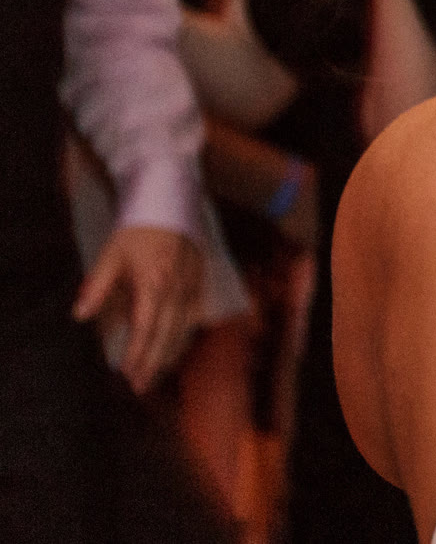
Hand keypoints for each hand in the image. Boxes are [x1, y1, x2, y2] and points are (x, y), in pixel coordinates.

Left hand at [73, 225, 201, 393]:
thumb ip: (96, 287)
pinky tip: (176, 348)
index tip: (125, 373)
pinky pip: (194, 318)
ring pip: (183, 330)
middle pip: (166, 335)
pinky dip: (184, 337)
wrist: (170, 204)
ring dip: (169, 355)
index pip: (144, 328)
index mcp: (154, 284)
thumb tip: (80, 315)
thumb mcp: (110, 255)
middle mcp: (177, 290)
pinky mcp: (199, 283)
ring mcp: (191, 287)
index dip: (135, 353)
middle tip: (140, 387)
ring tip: (156, 375)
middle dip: (153, 363)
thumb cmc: (138, 231)